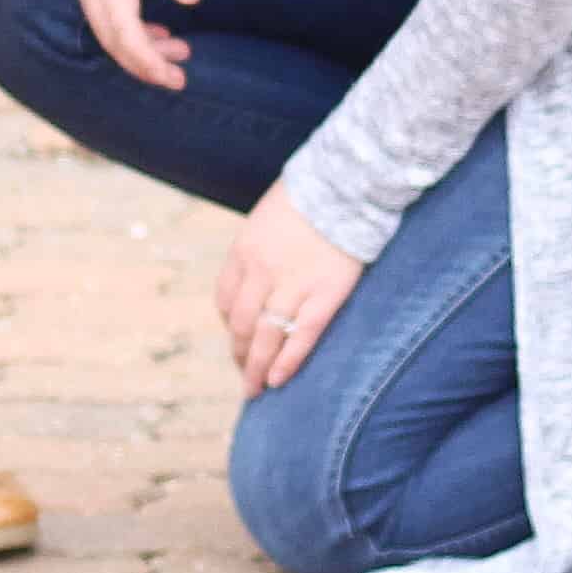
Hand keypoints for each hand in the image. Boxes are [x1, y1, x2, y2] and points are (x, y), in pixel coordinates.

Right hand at [64, 0, 198, 91]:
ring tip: (177, 52)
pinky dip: (126, 31)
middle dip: (143, 64)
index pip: (122, 28)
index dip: (147, 59)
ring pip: (104, 29)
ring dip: (137, 49)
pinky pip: (101, 14)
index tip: (175, 76)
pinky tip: (155, 32)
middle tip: (180, 75)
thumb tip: (190, 1)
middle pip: (109, 37)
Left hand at [218, 179, 362, 393]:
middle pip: (240, 324)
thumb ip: (260, 249)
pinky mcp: (325, 294)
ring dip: (256, 368)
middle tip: (244, 375)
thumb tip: (258, 278)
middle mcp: (261, 271)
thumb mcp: (268, 216)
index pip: (224, 299)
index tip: (238, 338)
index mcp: (244, 251)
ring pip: (265, 337)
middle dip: (239, 354)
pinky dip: (287, 362)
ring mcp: (293, 285)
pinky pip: (301, 336)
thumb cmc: (311, 195)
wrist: (347, 183)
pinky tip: (278, 380)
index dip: (229, 324)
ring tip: (256, 389)